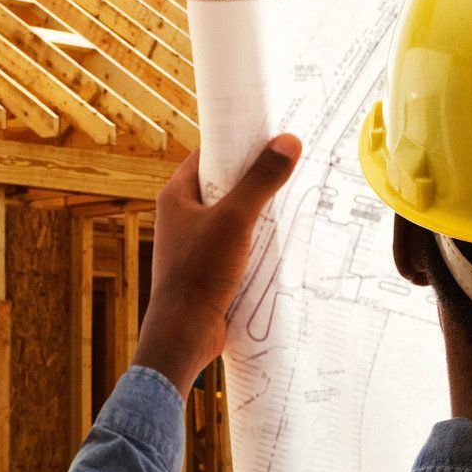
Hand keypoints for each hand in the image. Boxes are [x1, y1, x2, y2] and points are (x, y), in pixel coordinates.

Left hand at [132, 135, 301, 393]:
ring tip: (294, 200)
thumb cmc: (200, 274)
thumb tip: (289, 140)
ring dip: (260, 210)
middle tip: (290, 166)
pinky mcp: (209, 268)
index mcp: (176, 197)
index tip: (269, 136)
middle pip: (223, 185)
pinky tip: (283, 240)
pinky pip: (237, 243)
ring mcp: (195, 244)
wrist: (184, 335)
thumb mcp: (236, 220)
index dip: (236, 144)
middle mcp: (182, 217)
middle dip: (255, 177)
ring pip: (232, 216)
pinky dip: (258, 238)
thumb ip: (261, 181)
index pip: (207, 156)